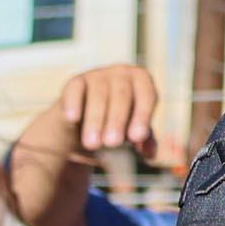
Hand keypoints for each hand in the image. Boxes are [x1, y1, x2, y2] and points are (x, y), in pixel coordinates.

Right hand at [7, 65, 170, 225]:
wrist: (86, 122)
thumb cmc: (119, 124)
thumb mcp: (134, 132)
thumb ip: (144, 140)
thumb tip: (151, 152)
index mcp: (142, 82)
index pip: (147, 95)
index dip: (142, 116)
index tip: (136, 138)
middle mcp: (122, 73)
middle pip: (122, 95)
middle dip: (117, 120)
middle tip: (112, 144)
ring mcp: (98, 74)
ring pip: (98, 95)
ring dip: (95, 120)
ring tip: (92, 144)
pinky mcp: (76, 81)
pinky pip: (76, 90)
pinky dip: (74, 103)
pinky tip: (73, 118)